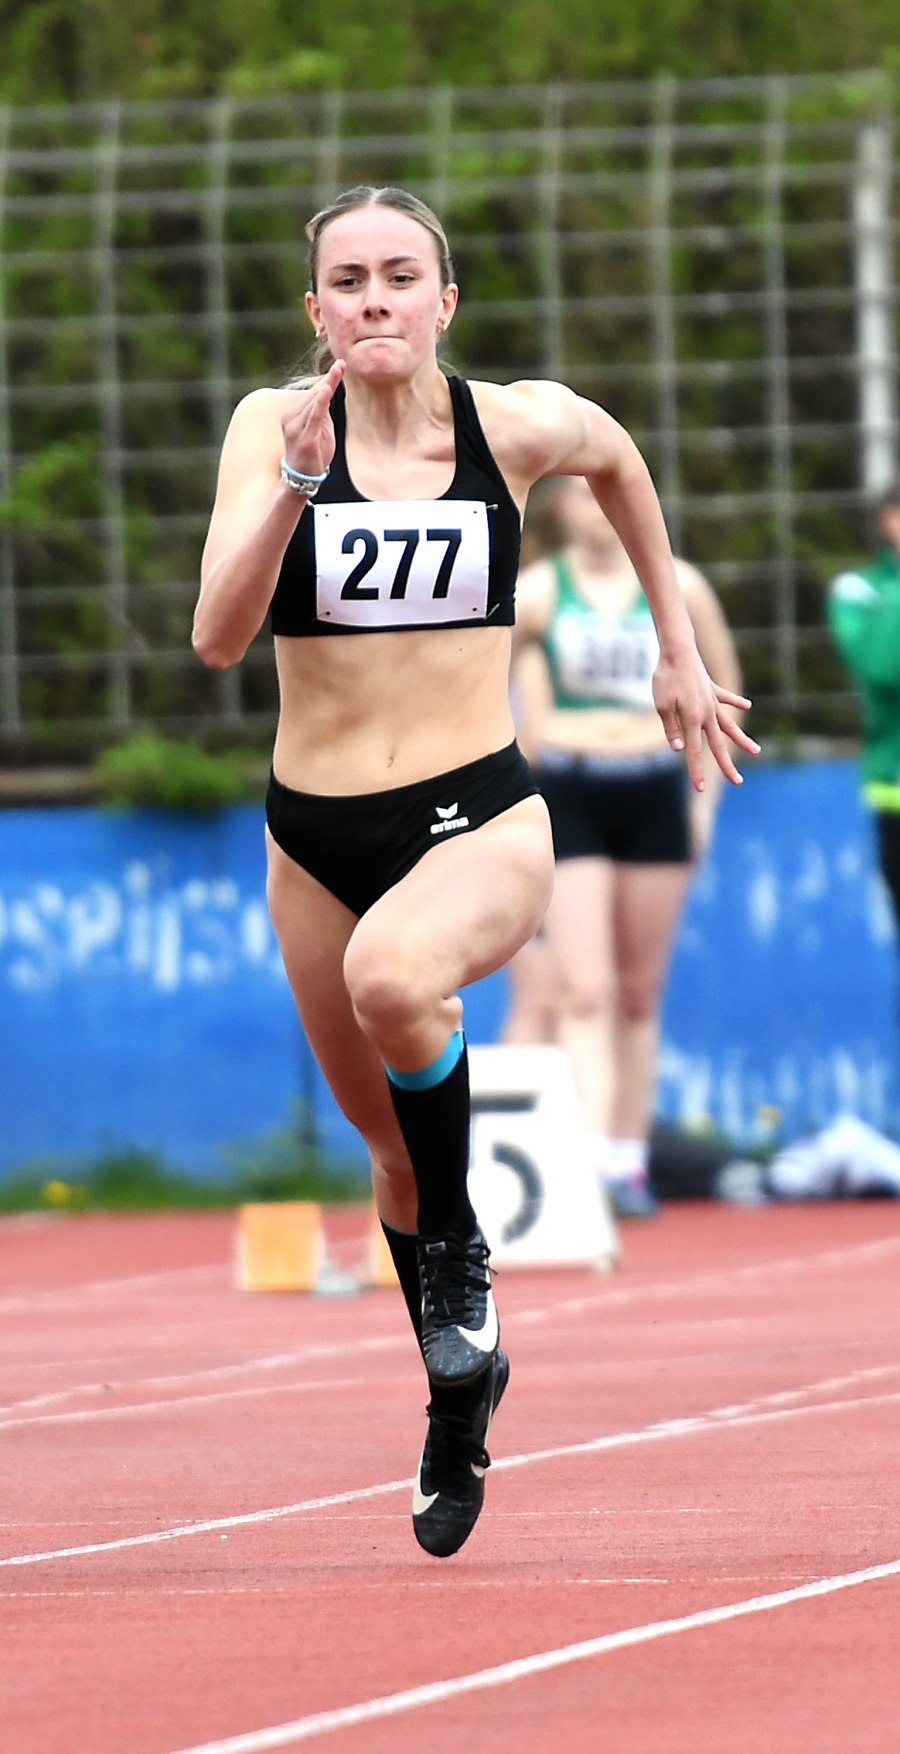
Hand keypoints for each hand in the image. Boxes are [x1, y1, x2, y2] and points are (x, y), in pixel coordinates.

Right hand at [280, 359, 344, 478]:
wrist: (301, 480)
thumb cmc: (312, 454)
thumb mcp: (319, 429)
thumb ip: (322, 413)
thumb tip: (329, 394)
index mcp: (293, 414)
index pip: (313, 393)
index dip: (326, 379)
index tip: (339, 365)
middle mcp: (290, 417)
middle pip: (314, 393)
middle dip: (329, 378)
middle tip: (342, 363)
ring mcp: (295, 427)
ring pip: (315, 401)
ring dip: (328, 384)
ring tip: (338, 369)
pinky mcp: (304, 437)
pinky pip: (314, 415)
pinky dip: (321, 401)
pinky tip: (327, 389)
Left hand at [653, 642, 759, 790]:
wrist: (677, 650)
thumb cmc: (665, 677)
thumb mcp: (662, 705)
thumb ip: (671, 728)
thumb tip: (680, 749)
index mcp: (692, 719)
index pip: (693, 752)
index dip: (695, 771)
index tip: (698, 788)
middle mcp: (707, 713)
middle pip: (718, 744)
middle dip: (726, 765)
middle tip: (738, 782)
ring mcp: (712, 701)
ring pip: (729, 725)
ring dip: (741, 739)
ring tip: (756, 751)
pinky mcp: (712, 689)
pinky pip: (726, 698)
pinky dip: (736, 702)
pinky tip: (747, 707)